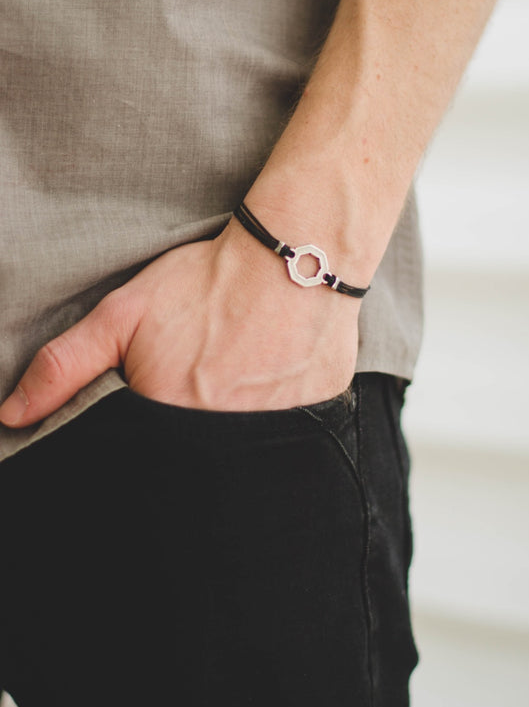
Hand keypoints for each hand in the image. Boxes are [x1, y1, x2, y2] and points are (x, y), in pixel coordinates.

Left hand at [0, 220, 359, 426]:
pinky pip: (295, 427)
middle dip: (198, 414)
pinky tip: (281, 366)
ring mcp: (280, 431)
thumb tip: (11, 416)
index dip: (158, 416)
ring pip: (249, 443)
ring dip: (243, 410)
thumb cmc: (206, 282)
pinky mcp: (319, 414)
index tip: (173, 382)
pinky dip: (284, 404)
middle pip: (199, 449)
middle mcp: (225, 438)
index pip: (148, 451)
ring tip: (246, 361)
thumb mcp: (123, 314)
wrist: (294, 255)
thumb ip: (65, 366)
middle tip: (212, 364)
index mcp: (171, 420)